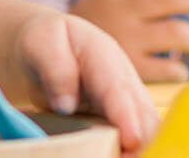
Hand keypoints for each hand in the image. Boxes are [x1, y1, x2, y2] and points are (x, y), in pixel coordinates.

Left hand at [13, 10, 160, 152]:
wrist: (52, 45)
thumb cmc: (46, 42)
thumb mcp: (42, 43)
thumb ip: (56, 68)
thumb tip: (66, 104)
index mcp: (103, 55)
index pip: (117, 89)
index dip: (126, 115)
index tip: (131, 139)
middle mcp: (123, 78)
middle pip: (142, 111)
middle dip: (143, 138)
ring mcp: (126, 98)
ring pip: (145, 125)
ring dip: (142, 146)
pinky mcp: (123, 115)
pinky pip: (136, 133)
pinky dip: (134, 147)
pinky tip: (126, 156)